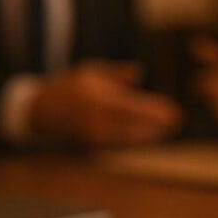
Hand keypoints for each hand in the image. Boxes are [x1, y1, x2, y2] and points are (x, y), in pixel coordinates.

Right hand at [27, 62, 181, 149]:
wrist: (40, 112)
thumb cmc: (69, 86)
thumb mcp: (90, 71)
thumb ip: (116, 73)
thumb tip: (140, 72)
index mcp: (95, 97)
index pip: (130, 106)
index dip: (153, 111)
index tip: (173, 111)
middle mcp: (95, 119)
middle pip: (132, 126)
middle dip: (156, 126)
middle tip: (177, 121)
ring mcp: (92, 135)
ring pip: (127, 139)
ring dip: (149, 136)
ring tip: (166, 130)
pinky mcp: (91, 146)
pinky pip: (118, 146)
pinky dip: (135, 142)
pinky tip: (148, 137)